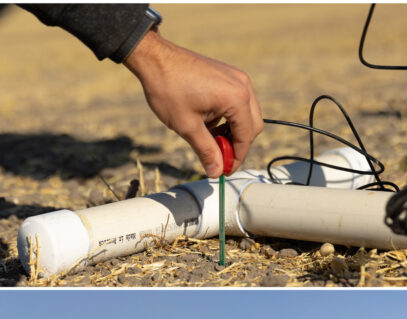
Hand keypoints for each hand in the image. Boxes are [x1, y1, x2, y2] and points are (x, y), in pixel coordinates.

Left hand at [124, 30, 262, 176]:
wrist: (154, 57)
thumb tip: (216, 172)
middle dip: (237, 144)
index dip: (236, 157)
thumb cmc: (168, 88)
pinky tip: (208, 121)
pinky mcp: (229, 75)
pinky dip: (228, 116)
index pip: (246, 136)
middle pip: (253, 126)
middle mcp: (243, 87)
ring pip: (246, 114)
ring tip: (209, 137)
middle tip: (218, 156)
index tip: (225, 170)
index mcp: (236, 99)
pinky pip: (238, 102)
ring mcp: (238, 78)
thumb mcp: (187, 126)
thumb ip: (206, 151)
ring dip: (232, 130)